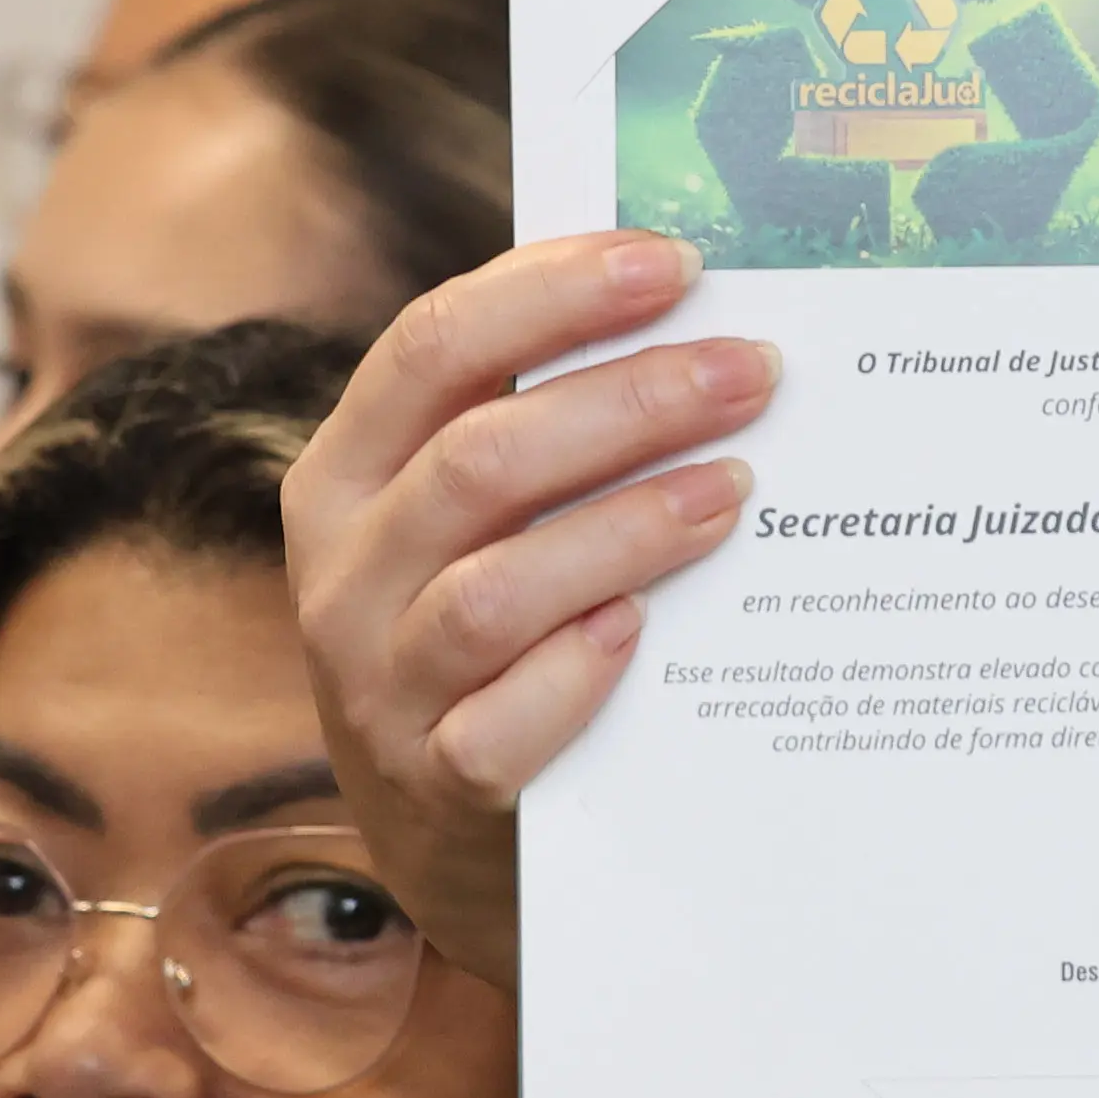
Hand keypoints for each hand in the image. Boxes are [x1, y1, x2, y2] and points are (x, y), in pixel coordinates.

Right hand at [284, 228, 775, 986]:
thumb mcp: (485, 518)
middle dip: (632, 399)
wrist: (452, 835)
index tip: (676, 262)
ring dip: (628, 526)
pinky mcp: (432, 788)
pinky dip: (577, 672)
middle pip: (480, 457)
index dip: (555, 292)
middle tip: (755, 370)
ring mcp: (378, 688)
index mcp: (348, 476)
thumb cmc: (499, 629)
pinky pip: (499, 726)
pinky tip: (645, 629)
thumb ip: (549, 426)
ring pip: (495, 588)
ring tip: (738, 488)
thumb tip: (700, 317)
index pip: (432, 346)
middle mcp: (343, 576)